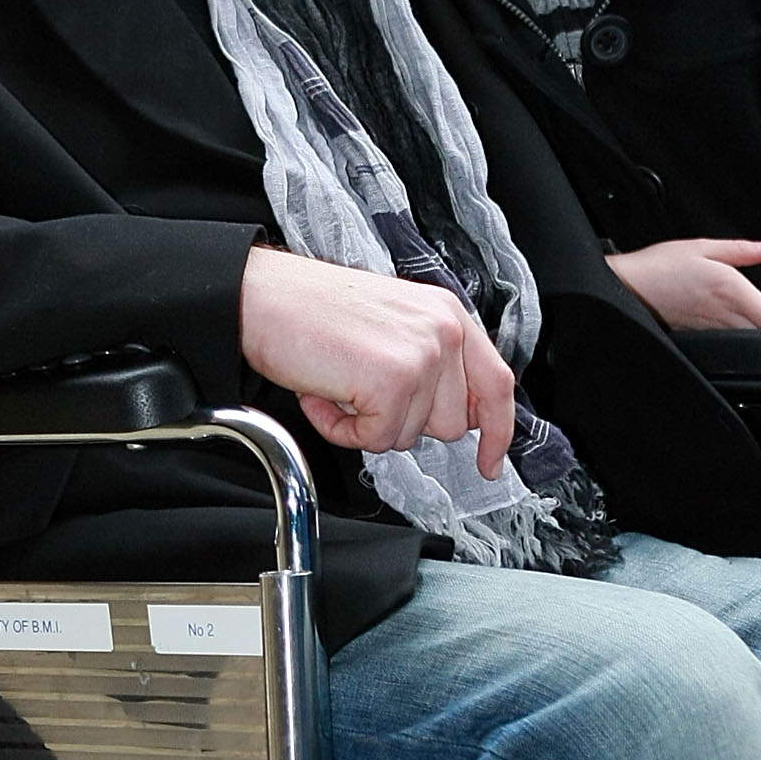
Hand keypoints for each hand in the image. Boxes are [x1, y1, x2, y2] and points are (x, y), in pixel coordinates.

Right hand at [239, 247, 515, 478]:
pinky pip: (375, 439)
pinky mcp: (392, 381)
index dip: (499, 430)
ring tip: (338, 385)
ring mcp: (422, 356)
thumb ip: (433, 361)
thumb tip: (453, 413)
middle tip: (362, 391)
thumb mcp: (392, 324)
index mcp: (447, 314)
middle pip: (452, 423)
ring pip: (411, 436)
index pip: (497, 383)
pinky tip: (324, 394)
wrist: (262, 298)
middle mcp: (442, 331)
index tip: (491, 461)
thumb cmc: (310, 309)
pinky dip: (342, 429)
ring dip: (369, 423)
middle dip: (404, 421)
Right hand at [604, 235, 760, 333]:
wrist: (627, 289)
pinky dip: (747, 338)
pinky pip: (735, 344)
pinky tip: (744, 326)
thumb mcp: (703, 247)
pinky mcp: (704, 340)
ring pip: (756, 343)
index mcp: (732, 291)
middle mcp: (726, 317)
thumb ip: (743, 250)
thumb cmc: (658, 269)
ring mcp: (716, 332)